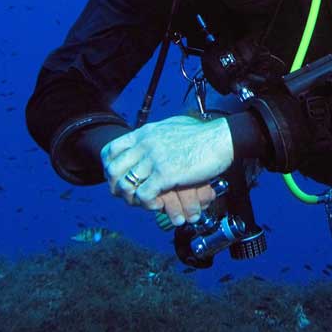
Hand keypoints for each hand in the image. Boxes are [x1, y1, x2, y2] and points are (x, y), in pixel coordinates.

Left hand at [101, 115, 233, 220]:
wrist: (222, 138)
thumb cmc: (203, 134)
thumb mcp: (172, 127)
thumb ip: (156, 135)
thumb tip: (149, 139)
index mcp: (145, 132)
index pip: (111, 150)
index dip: (110, 167)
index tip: (117, 178)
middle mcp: (145, 144)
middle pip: (114, 170)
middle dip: (116, 187)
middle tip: (128, 196)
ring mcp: (154, 158)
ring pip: (126, 185)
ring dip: (132, 199)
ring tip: (144, 202)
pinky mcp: (165, 173)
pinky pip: (144, 195)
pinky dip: (148, 204)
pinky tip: (157, 205)